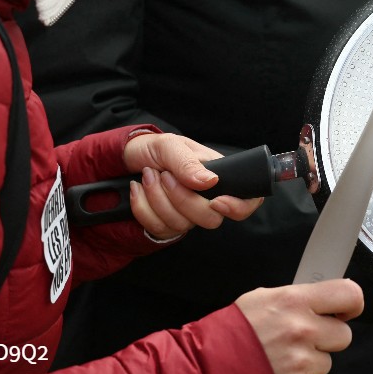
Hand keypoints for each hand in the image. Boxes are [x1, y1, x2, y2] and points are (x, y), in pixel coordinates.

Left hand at [123, 133, 263, 239]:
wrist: (127, 159)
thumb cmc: (154, 148)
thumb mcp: (170, 145)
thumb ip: (188, 163)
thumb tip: (211, 181)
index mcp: (218, 177)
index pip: (246, 200)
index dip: (238, 207)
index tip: (217, 201)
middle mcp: (207, 199)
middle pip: (211, 219)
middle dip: (182, 199)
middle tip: (165, 175)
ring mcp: (187, 215)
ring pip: (182, 225)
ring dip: (157, 198)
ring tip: (148, 175)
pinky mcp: (166, 225)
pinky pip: (158, 228)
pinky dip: (143, 207)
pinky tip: (138, 189)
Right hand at [236, 280, 363, 373]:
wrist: (205, 368)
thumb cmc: (233, 331)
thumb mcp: (264, 299)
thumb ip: (298, 298)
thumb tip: (325, 300)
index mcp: (295, 301)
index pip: (349, 295)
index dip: (352, 304)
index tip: (346, 310)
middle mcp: (301, 329)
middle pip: (343, 335)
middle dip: (327, 339)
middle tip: (302, 339)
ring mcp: (300, 361)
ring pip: (326, 362)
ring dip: (309, 362)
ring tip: (281, 357)